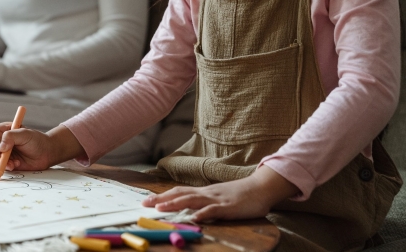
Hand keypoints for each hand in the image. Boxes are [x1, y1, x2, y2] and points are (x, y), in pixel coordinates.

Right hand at [0, 125, 84, 171]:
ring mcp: (2, 153)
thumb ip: (11, 136)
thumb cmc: (37, 140)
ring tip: (14, 163)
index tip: (2, 148)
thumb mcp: (26, 134)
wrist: (47, 153)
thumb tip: (0, 147)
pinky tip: (16, 165)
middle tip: (0, 160)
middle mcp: (1, 141)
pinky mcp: (6, 163)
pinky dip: (5, 168)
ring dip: (1, 162)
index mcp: (4, 130)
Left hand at [142, 165, 298, 221]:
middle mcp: (206, 193)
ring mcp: (217, 199)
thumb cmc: (240, 195)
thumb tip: (189, 210)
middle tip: (144, 204)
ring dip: (175, 204)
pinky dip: (203, 213)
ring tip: (161, 208)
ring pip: (192, 200)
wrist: (261, 187)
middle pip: (180, 194)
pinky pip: (214, 210)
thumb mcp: (218, 198)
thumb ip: (204, 203)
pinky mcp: (229, 207)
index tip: (146, 201)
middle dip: (161, 199)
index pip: (178, 192)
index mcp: (203, 192)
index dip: (162, 196)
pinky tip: (194, 217)